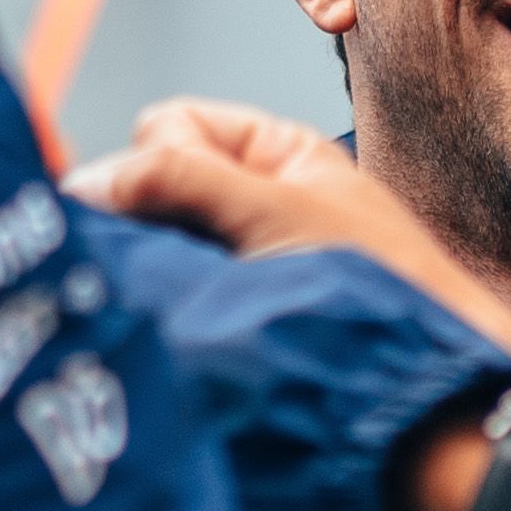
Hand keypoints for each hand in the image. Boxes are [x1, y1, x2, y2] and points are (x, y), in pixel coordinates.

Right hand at [76, 98, 510, 354]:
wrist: (423, 385)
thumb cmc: (376, 283)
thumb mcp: (272, 211)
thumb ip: (180, 179)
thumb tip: (87, 182)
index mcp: (275, 153)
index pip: (173, 126)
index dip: (156, 155)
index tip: (154, 199)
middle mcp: (254, 198)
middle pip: (157, 184)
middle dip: (144, 211)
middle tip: (154, 250)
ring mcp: (241, 256)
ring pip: (159, 239)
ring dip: (153, 257)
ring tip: (169, 289)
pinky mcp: (232, 311)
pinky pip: (176, 286)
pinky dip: (166, 293)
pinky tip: (169, 313)